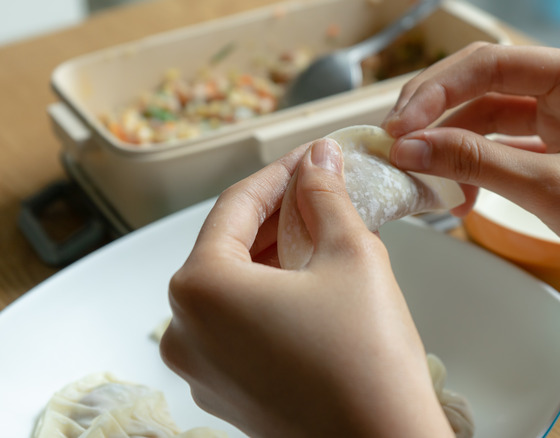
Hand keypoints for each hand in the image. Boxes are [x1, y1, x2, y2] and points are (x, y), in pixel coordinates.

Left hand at [160, 140, 451, 437]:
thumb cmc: (367, 359)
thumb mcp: (351, 255)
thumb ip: (326, 196)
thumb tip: (320, 160)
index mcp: (200, 290)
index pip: (235, 207)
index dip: (280, 174)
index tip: (311, 157)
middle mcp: (184, 331)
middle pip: (230, 249)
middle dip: (279, 216)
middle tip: (323, 190)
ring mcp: (201, 370)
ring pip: (235, 290)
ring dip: (276, 256)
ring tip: (323, 233)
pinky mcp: (226, 394)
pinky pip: (240, 327)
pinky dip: (271, 298)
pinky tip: (313, 284)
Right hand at [382, 43, 559, 311]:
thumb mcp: (549, 188)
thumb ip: (476, 162)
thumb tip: (408, 148)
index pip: (494, 64)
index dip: (438, 91)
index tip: (400, 126)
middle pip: (487, 85)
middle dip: (439, 114)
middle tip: (396, 143)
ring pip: (492, 119)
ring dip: (454, 146)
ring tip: (420, 174)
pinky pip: (506, 147)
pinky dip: (478, 167)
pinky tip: (457, 194)